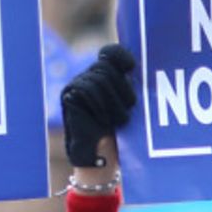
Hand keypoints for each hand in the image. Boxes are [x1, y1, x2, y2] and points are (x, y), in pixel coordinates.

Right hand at [61, 44, 137, 168]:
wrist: (100, 158)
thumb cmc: (120, 134)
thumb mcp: (130, 106)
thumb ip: (131, 87)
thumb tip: (142, 69)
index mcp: (105, 76)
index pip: (111, 53)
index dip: (121, 55)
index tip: (131, 67)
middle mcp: (88, 77)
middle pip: (106, 67)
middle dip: (123, 89)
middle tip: (129, 109)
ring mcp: (76, 86)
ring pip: (99, 78)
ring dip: (114, 102)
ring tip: (118, 120)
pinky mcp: (69, 97)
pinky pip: (86, 90)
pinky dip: (99, 106)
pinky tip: (103, 120)